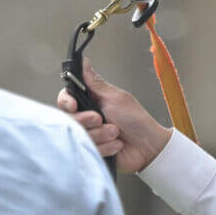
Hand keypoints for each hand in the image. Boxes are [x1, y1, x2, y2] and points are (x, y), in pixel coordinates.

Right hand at [57, 59, 172, 173]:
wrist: (148, 146)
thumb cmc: (136, 119)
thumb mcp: (115, 98)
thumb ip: (95, 83)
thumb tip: (85, 62)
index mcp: (90, 101)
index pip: (66, 99)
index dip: (66, 102)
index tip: (73, 106)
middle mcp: (87, 119)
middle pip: (69, 119)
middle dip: (86, 119)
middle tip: (99, 119)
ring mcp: (89, 136)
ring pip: (80, 136)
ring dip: (101, 134)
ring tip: (116, 132)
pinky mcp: (93, 152)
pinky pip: (89, 150)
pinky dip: (106, 146)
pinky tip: (117, 144)